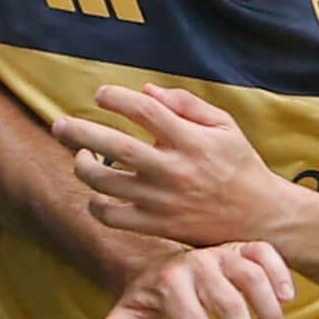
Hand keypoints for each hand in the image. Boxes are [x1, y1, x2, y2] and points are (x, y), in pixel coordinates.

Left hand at [48, 84, 292, 249]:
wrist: (260, 218)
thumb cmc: (239, 166)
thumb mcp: (224, 126)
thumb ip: (186, 105)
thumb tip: (146, 92)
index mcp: (191, 140)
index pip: (145, 111)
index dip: (117, 98)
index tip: (101, 94)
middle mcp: (173, 170)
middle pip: (114, 146)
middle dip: (79, 132)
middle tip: (59, 124)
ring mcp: (162, 201)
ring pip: (106, 184)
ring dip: (83, 167)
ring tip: (79, 156)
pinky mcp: (157, 226)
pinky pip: (113, 218)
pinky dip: (96, 206)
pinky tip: (97, 195)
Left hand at [94, 240, 295, 318]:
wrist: (161, 267)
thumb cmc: (148, 303)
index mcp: (167, 282)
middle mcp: (196, 262)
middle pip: (227, 304)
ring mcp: (220, 251)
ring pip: (251, 277)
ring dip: (268, 313)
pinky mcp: (240, 246)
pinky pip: (265, 252)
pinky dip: (280, 273)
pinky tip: (288, 300)